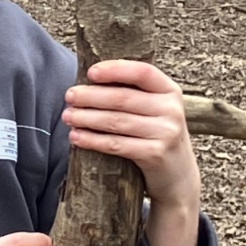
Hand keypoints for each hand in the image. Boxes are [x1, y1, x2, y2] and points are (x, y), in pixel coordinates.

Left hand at [61, 60, 199, 210]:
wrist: (178, 176)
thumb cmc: (156, 134)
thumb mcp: (156, 109)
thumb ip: (134, 93)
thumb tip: (91, 79)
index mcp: (170, 91)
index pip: (142, 72)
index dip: (115, 70)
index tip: (90, 73)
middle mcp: (171, 110)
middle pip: (123, 98)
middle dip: (91, 96)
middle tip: (69, 96)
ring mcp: (165, 133)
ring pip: (116, 121)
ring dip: (86, 118)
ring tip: (68, 116)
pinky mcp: (155, 154)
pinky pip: (116, 144)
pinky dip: (92, 140)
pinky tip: (76, 137)